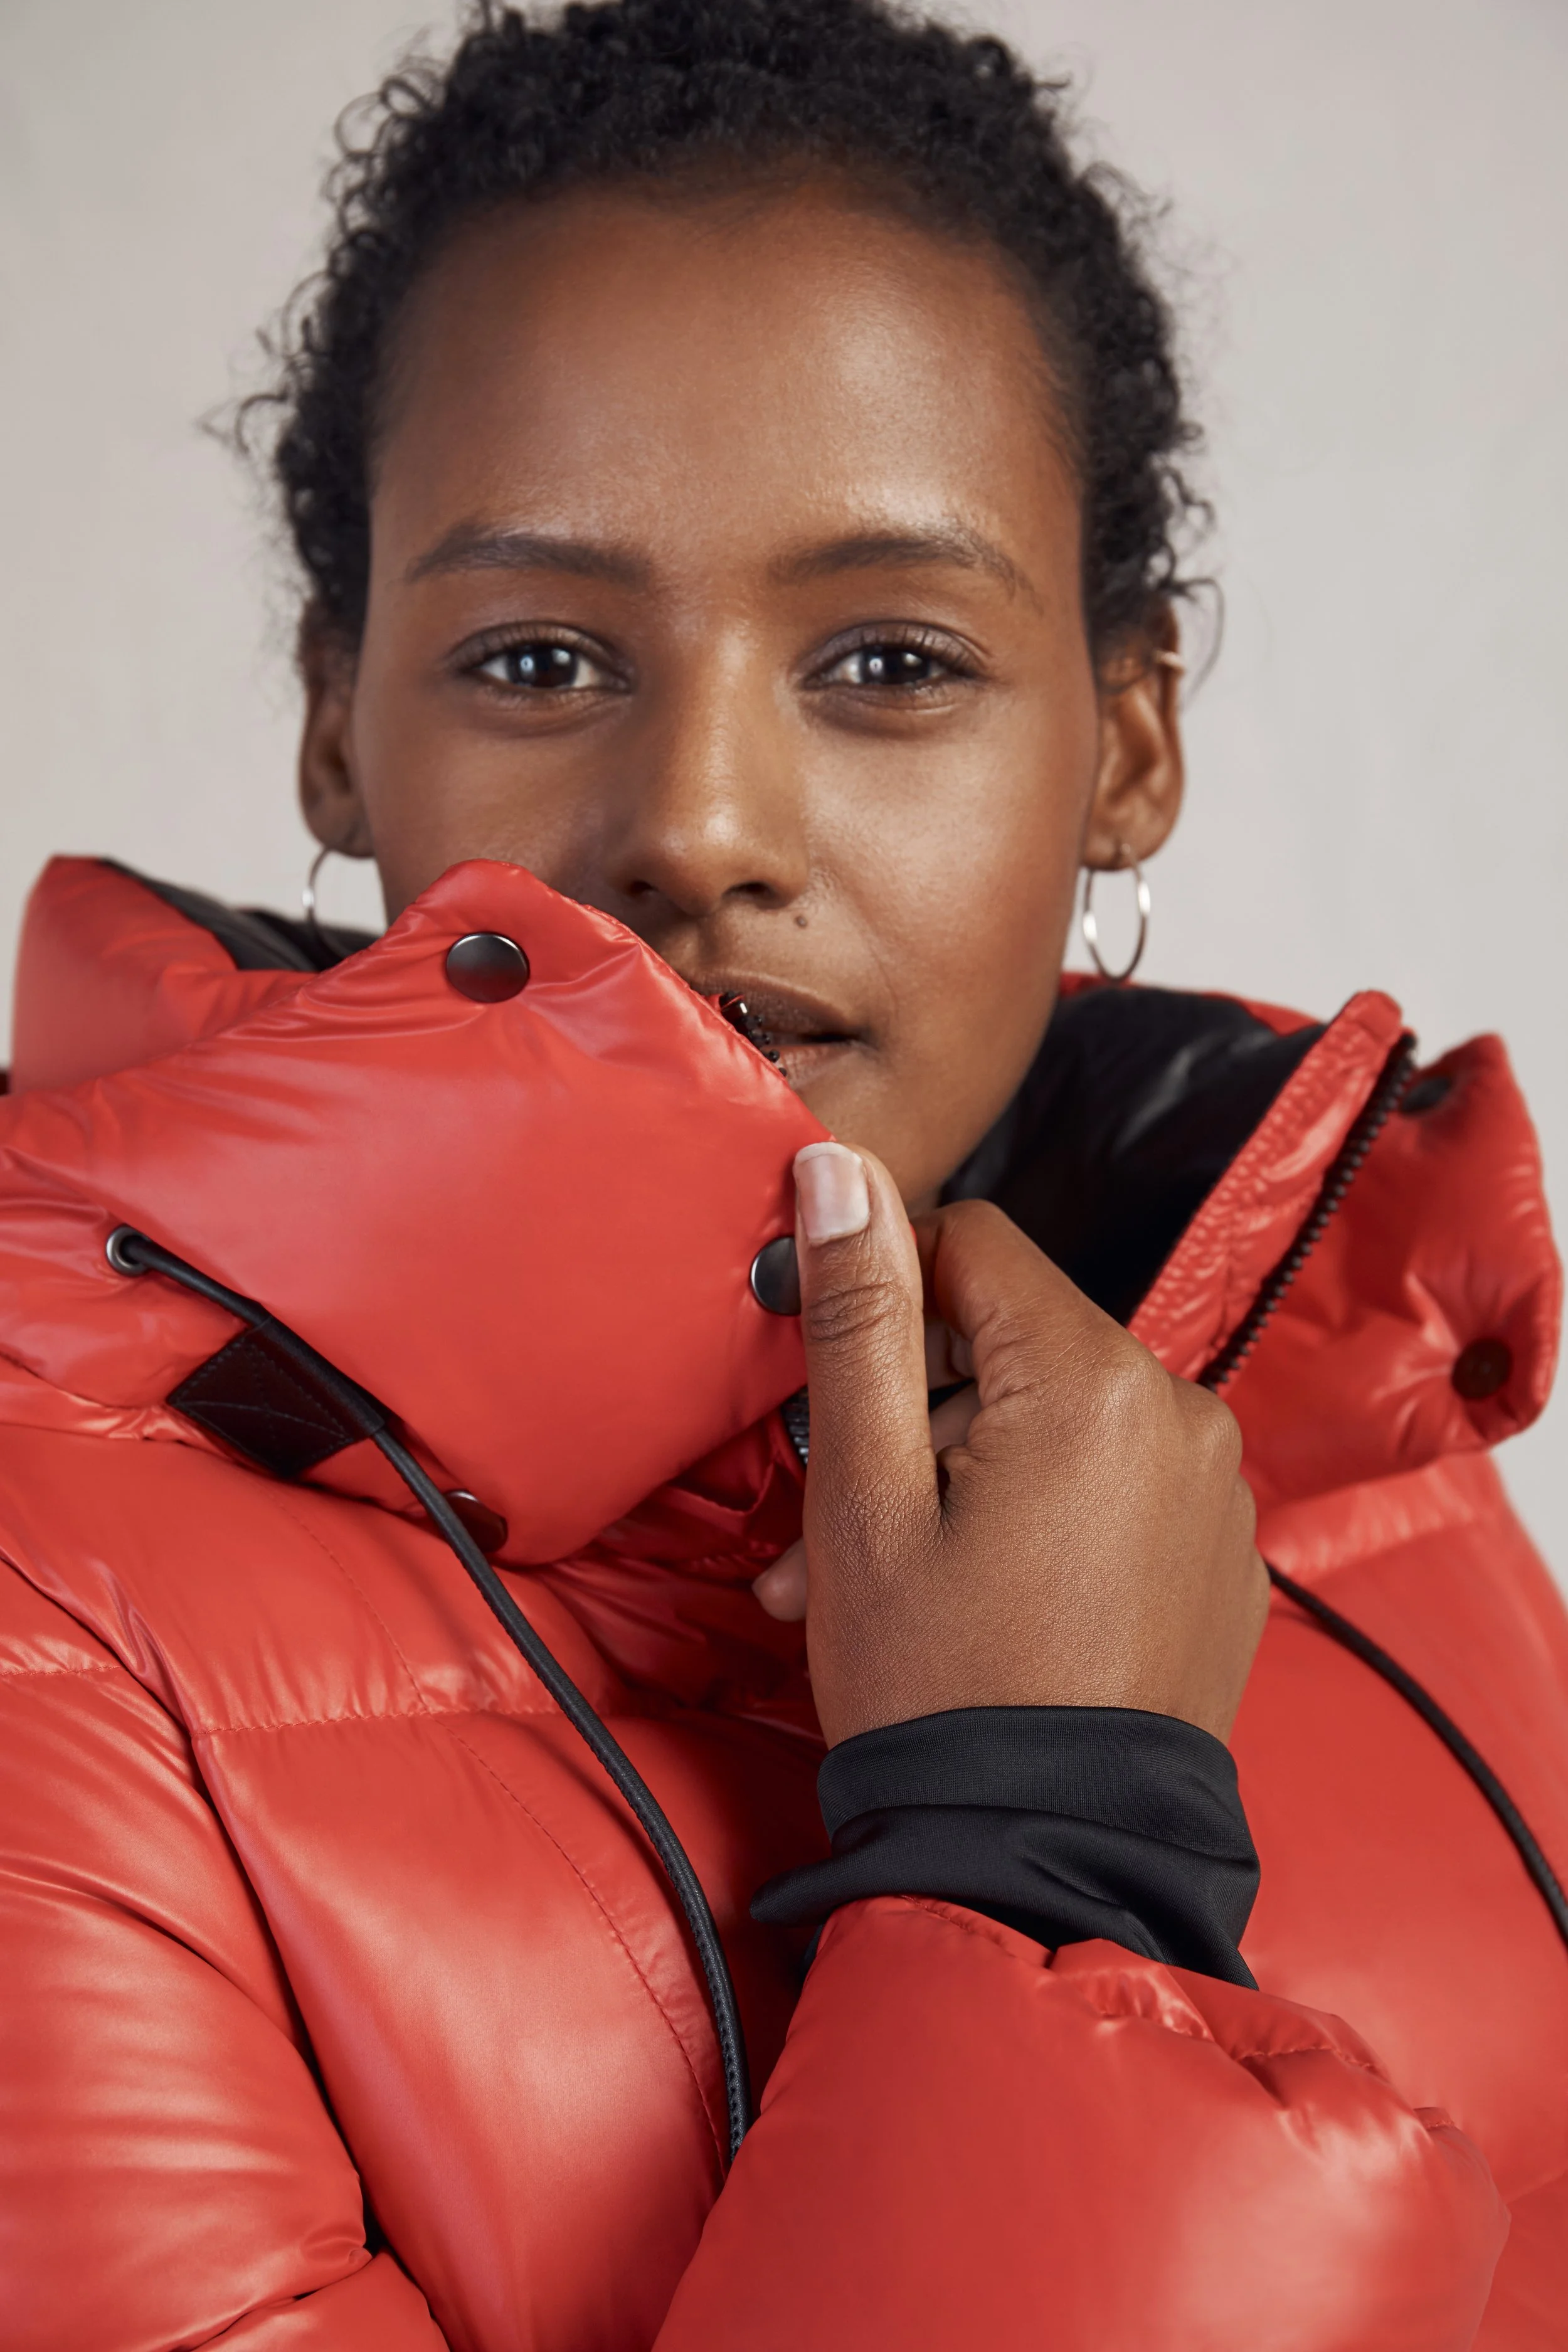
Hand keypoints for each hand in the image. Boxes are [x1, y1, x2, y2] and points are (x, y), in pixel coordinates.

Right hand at [752, 1142, 1267, 1746]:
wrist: (1043, 1866)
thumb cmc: (939, 1688)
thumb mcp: (867, 1496)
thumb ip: (860, 1318)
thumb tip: (839, 1167)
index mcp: (1097, 1379)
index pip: (974, 1243)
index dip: (885, 1294)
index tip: (831, 1380)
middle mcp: (1182, 1414)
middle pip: (1015, 1342)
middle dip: (913, 1412)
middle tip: (830, 1521)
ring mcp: (1215, 1493)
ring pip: (1057, 1423)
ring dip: (962, 1477)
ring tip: (882, 1583)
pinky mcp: (1222, 1561)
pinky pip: (1115, 1491)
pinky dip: (1038, 1522)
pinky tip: (977, 1604)